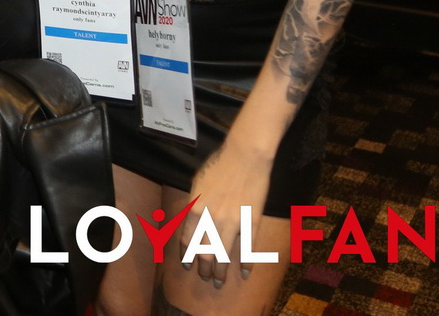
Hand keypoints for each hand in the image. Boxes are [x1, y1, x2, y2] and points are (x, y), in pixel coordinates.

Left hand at [179, 143, 271, 287]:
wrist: (245, 156)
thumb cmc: (219, 165)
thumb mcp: (197, 184)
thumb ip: (194, 205)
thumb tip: (191, 220)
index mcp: (195, 209)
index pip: (188, 241)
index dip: (187, 257)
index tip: (188, 266)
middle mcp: (211, 220)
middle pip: (204, 253)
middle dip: (204, 270)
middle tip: (206, 279)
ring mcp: (233, 223)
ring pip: (224, 256)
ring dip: (221, 273)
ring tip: (219, 283)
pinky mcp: (251, 223)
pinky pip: (247, 249)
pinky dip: (246, 264)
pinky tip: (245, 274)